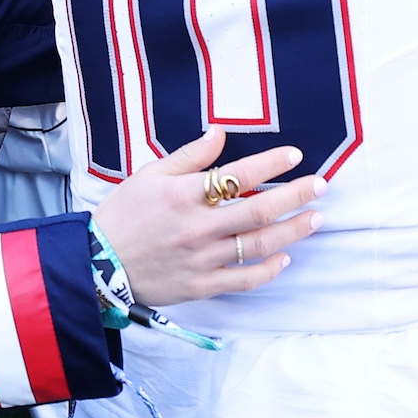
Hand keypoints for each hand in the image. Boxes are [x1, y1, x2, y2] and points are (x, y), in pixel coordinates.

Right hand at [95, 127, 324, 306]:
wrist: (96, 263)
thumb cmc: (123, 215)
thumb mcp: (149, 176)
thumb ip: (188, 156)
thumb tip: (219, 133)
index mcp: (184, 194)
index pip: (238, 176)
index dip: (270, 164)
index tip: (295, 155)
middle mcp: (198, 226)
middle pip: (259, 211)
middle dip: (296, 196)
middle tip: (321, 185)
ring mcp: (202, 258)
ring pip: (257, 244)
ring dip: (292, 231)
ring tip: (316, 219)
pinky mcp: (201, 285)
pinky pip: (243, 279)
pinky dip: (267, 270)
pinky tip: (285, 258)